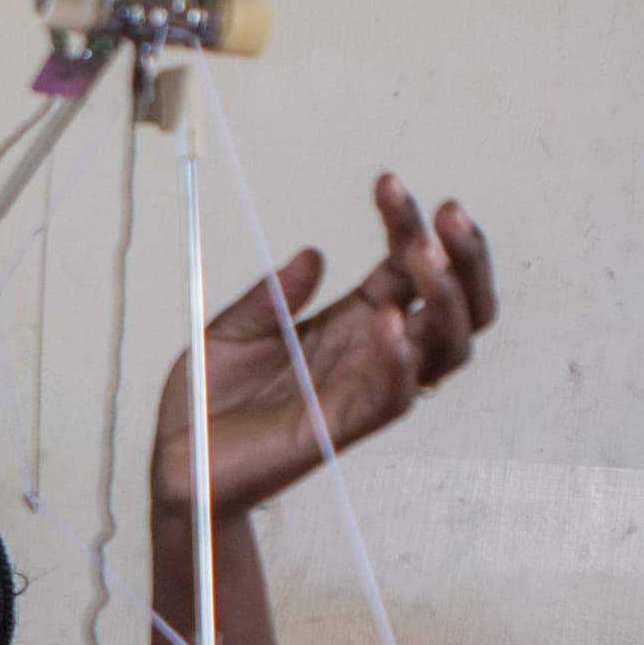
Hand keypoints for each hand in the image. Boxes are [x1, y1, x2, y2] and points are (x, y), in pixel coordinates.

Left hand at [151, 174, 492, 519]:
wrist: (177, 462)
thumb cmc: (209, 399)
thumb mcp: (231, 328)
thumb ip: (273, 293)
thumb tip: (314, 255)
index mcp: (349, 321)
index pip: (406, 266)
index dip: (407, 223)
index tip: (386, 182)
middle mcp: (369, 353)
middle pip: (455, 305)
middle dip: (466, 257)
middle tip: (448, 210)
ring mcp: (362, 390)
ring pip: (446, 349)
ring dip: (445, 299)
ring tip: (421, 255)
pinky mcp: (341, 428)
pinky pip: (394, 399)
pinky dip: (402, 362)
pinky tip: (391, 324)